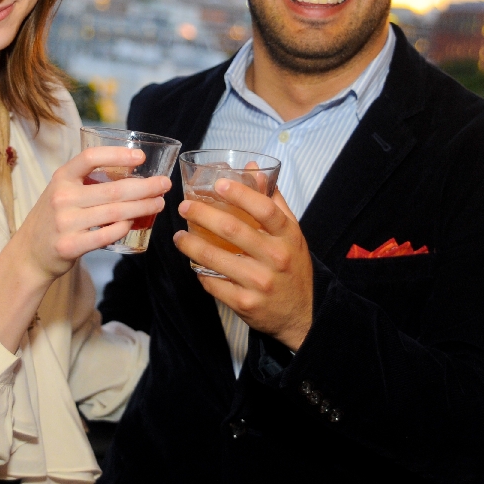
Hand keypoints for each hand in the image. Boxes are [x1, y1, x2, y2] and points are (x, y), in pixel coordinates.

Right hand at [13, 146, 170, 280]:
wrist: (29, 253)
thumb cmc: (54, 218)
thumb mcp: (62, 191)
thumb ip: (87, 181)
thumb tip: (131, 171)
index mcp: (61, 177)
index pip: (90, 158)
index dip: (117, 154)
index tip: (141, 157)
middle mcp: (62, 197)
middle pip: (113, 189)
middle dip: (145, 186)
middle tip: (164, 185)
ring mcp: (65, 222)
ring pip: (115, 212)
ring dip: (143, 207)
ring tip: (158, 203)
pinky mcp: (69, 246)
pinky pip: (106, 235)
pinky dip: (124, 227)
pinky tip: (134, 223)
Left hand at [174, 182, 312, 350]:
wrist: (303, 314)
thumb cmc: (292, 266)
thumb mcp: (291, 233)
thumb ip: (272, 200)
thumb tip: (250, 169)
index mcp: (287, 236)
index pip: (265, 210)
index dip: (241, 194)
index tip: (219, 183)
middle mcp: (275, 258)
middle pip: (233, 230)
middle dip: (202, 215)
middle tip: (185, 207)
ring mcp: (259, 282)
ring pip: (216, 259)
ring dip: (191, 245)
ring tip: (180, 236)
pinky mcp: (245, 303)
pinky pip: (213, 284)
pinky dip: (200, 272)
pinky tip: (193, 262)